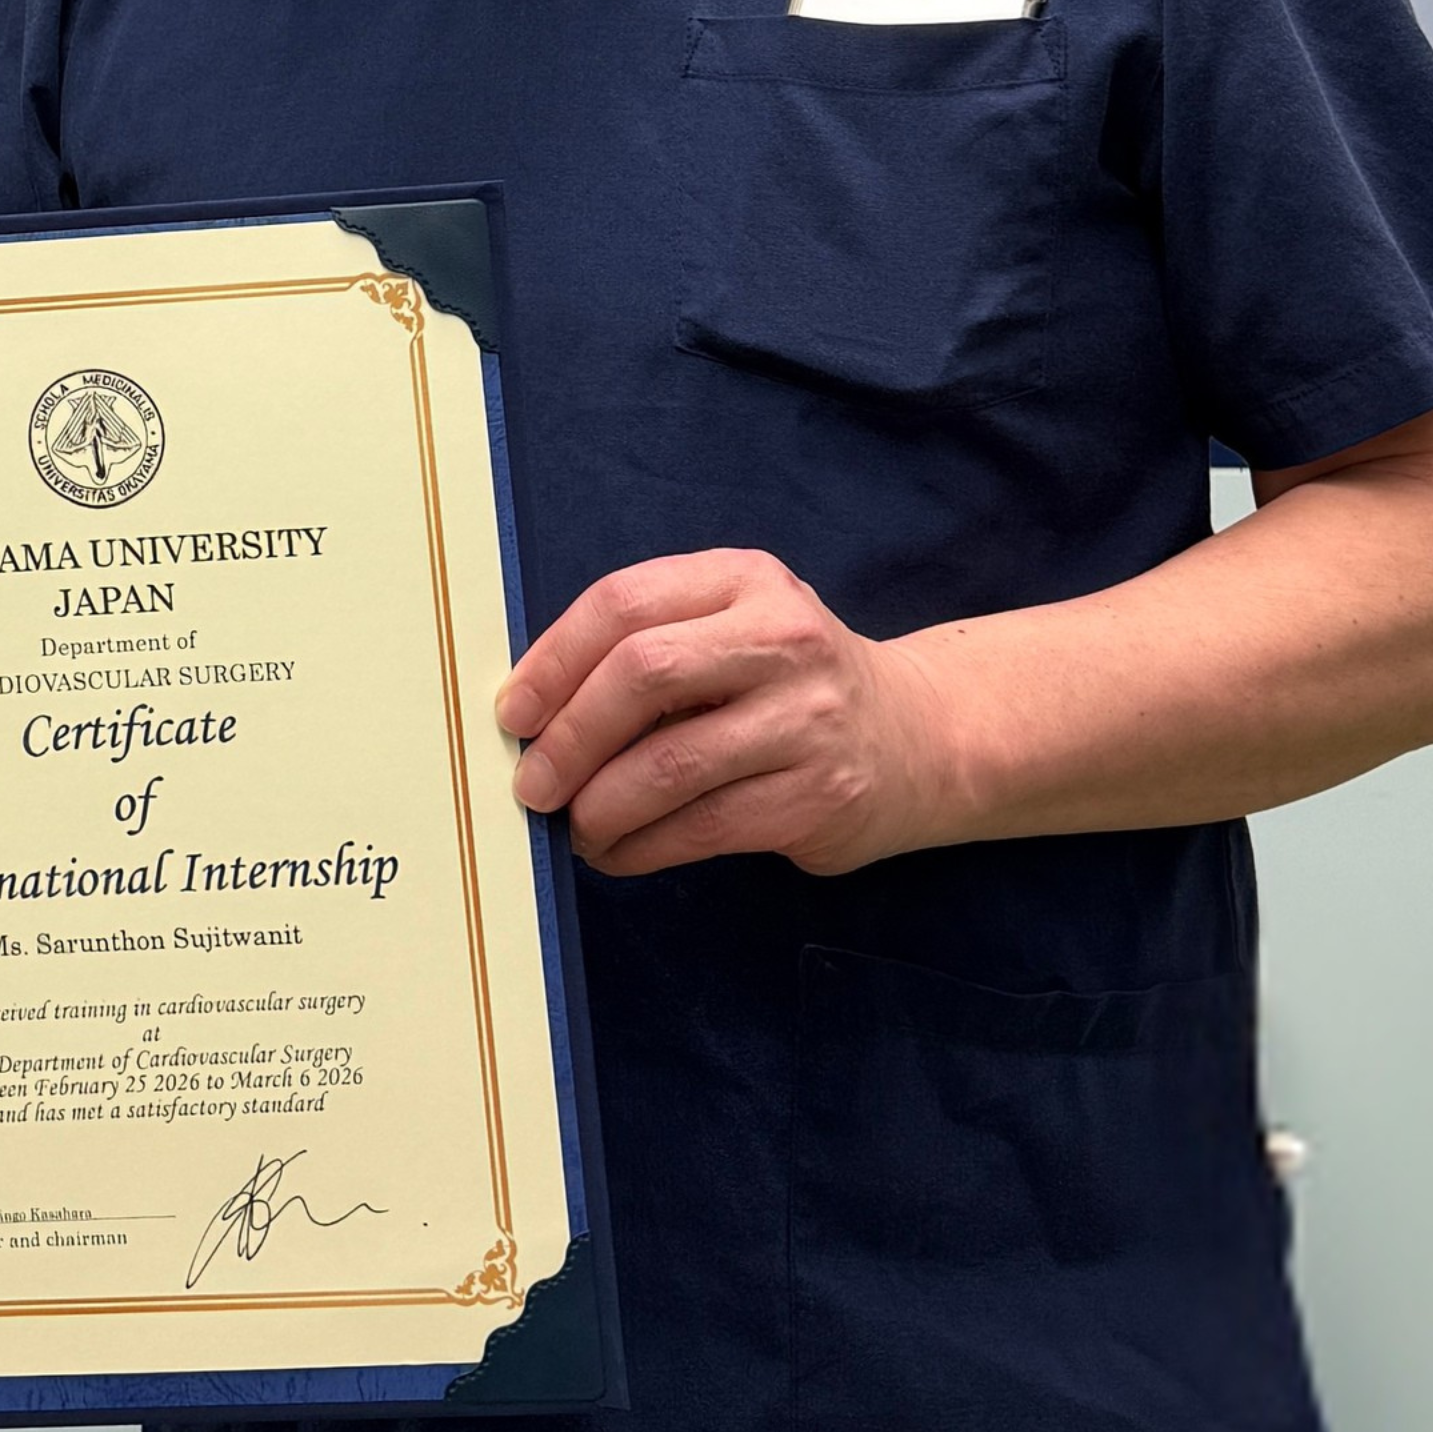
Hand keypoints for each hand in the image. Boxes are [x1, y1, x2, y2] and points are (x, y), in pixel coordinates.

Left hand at [499, 549, 960, 881]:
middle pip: (643, 675)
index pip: (625, 603)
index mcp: (744, 580)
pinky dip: (641, 846)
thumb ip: (651, 643)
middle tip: (532, 782)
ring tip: (573, 824)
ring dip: (599, 805)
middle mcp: (782, 640)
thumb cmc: (788, 682)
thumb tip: (534, 712)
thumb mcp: (734, 626)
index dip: (554, 660)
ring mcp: (808, 720)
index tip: (514, 712)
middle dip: (570, 736)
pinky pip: (703, 827)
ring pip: (670, 765)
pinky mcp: (818, 797)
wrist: (918, 737)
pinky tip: (616, 851)